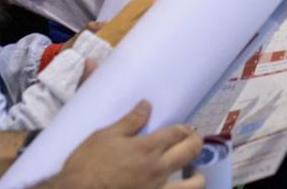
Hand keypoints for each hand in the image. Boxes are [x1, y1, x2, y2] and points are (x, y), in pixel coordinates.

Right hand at [53, 101, 203, 188]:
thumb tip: (147, 105)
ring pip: (193, 184)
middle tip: (193, 139)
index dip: (184, 127)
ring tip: (193, 171)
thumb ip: (130, 121)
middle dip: (196, 141)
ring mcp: (157, 188)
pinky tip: (176, 187)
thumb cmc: (88, 164)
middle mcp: (158, 169)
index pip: (178, 133)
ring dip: (197, 175)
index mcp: (148, 148)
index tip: (184, 127)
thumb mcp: (105, 136)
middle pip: (191, 151)